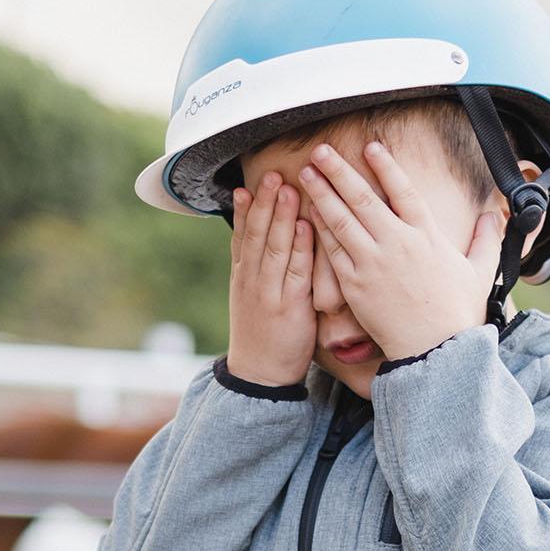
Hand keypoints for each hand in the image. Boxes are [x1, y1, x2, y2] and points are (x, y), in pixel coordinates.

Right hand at [225, 171, 315, 385]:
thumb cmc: (263, 336)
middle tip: (273, 175)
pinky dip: (301, 248)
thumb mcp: (251, 300)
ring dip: (282, 216)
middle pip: (258, 234)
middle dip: (265, 203)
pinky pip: (296, 272)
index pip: (243, 237)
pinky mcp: (290, 307)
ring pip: (274, 247)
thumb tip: (264, 246)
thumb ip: (257, 273)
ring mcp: (269, 292)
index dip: (247, 210)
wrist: (259, 375)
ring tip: (288, 188)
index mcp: (243, 277)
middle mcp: (252, 280)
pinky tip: (306, 227)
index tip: (249, 185)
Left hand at [293, 140, 504, 359]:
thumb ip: (487, 240)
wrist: (436, 351)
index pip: (404, 191)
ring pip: (342, 219)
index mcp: (427, 237)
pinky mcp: (355, 284)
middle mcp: (398, 244)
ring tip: (306, 174)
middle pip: (364, 197)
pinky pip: (333, 250)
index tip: (371, 146)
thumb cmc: (458, 315)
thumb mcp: (480, 273)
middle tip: (321, 150)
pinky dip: (320, 229)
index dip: (386, 166)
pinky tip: (309, 213)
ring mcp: (373, 263)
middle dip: (340, 170)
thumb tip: (496, 216)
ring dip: (322, 193)